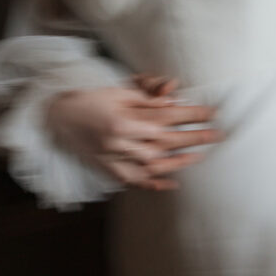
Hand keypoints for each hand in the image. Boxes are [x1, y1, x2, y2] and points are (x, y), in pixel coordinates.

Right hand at [45, 83, 222, 190]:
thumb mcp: (118, 92)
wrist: (57, 116)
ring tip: (199, 155)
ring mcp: (115, 158)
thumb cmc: (90, 99)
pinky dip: (153, 183)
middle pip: (166, 141)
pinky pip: (134, 181)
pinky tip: (172, 184)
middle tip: (218, 135)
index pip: (167, 117)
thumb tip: (174, 99)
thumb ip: (147, 98)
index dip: (192, 115)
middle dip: (195, 137)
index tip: (212, 113)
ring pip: (153, 164)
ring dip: (179, 161)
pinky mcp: (108, 169)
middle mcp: (121, 141)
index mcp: (125, 119)